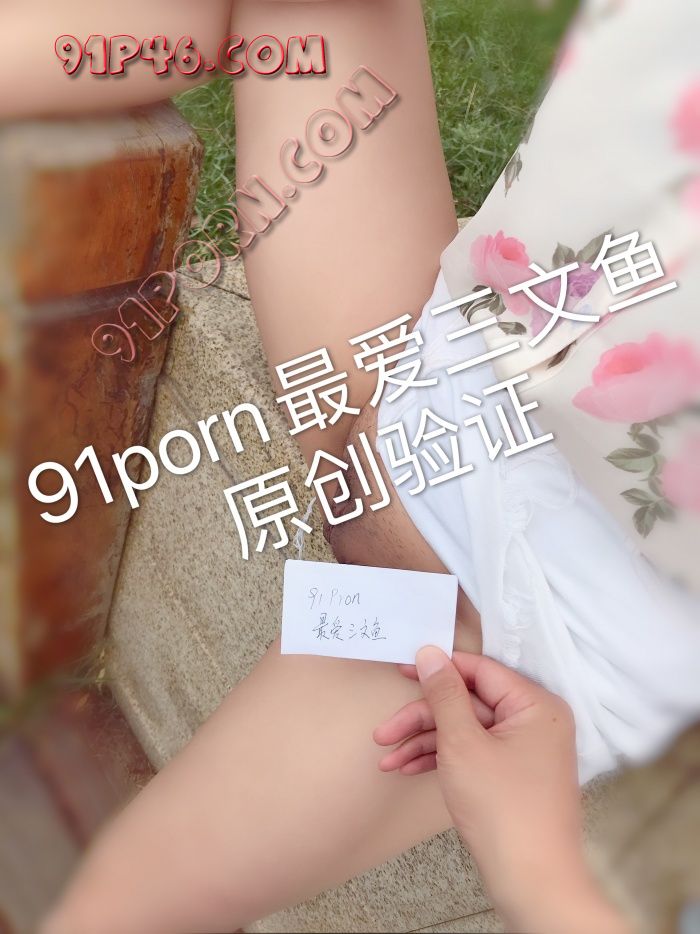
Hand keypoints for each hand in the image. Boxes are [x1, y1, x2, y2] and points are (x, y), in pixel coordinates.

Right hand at [374, 647, 629, 933]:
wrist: (532, 883)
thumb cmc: (503, 810)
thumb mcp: (463, 743)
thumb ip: (444, 694)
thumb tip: (431, 653)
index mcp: (535, 705)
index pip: (479, 670)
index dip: (438, 669)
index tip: (401, 669)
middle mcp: (535, 722)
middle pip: (468, 703)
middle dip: (422, 718)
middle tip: (384, 732)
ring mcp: (526, 751)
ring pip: (466, 730)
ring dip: (425, 742)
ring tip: (387, 758)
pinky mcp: (514, 775)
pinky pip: (474, 753)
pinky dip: (442, 759)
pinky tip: (408, 768)